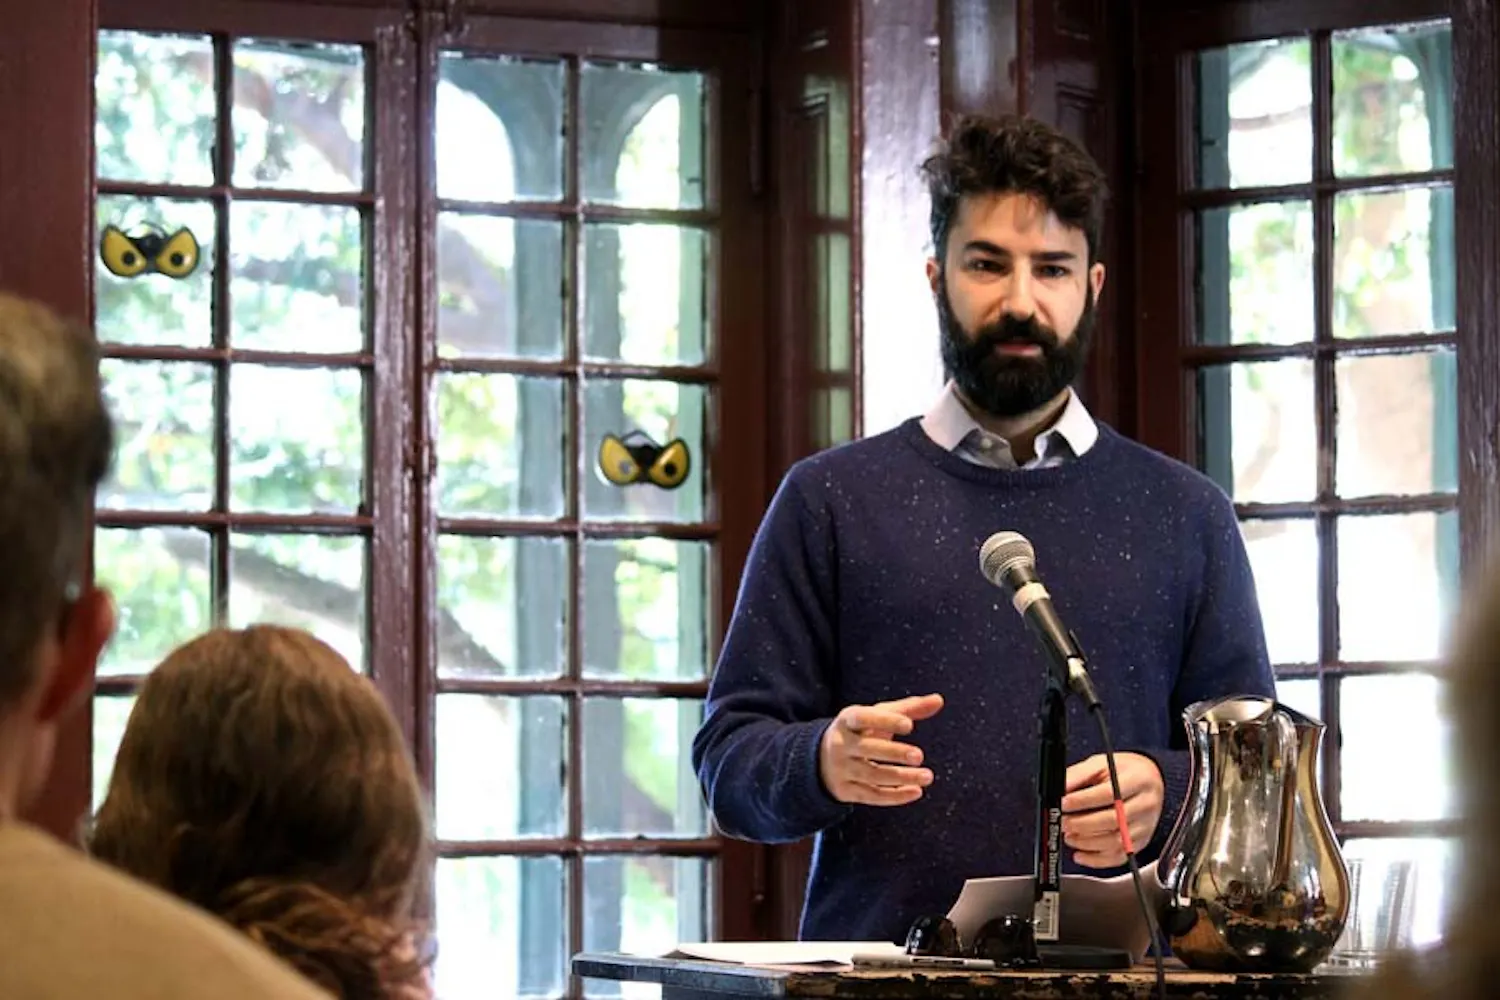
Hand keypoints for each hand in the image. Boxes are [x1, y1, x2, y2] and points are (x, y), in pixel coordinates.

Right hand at [818, 693, 943, 805]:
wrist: (822, 759)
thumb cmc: (860, 732)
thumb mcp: (877, 716)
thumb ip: (908, 709)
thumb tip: (939, 700)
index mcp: (848, 720)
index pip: (863, 718)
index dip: (885, 721)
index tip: (909, 725)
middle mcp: (841, 744)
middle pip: (867, 749)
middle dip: (894, 753)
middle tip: (919, 756)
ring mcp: (841, 769)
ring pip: (872, 775)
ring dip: (901, 777)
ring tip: (927, 776)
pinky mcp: (846, 790)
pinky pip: (872, 796)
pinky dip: (895, 796)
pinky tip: (916, 791)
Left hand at [1060, 752, 1163, 867]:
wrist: (1149, 781)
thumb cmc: (1123, 772)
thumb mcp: (1101, 763)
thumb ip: (1079, 774)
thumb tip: (1059, 788)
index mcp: (1138, 780)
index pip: (1109, 794)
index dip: (1082, 801)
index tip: (1063, 803)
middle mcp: (1146, 804)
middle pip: (1113, 820)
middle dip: (1081, 824)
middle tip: (1063, 822)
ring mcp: (1145, 826)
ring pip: (1115, 842)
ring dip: (1086, 843)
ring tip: (1069, 836)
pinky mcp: (1141, 842)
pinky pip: (1119, 857)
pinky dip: (1096, 860)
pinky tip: (1080, 853)